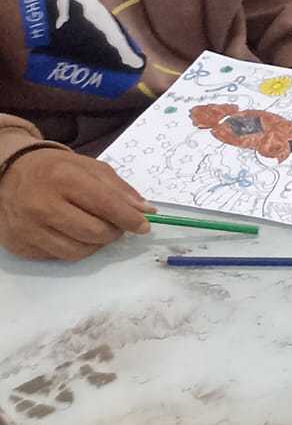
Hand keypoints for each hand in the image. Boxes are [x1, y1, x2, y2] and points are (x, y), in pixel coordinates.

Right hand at [0, 147, 149, 261]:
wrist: (9, 175)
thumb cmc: (55, 169)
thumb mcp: (90, 168)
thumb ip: (119, 189)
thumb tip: (145, 211)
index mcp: (63, 178)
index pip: (104, 204)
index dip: (129, 218)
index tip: (144, 226)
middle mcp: (41, 205)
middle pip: (93, 232)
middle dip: (114, 232)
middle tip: (118, 226)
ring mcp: (28, 228)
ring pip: (77, 251)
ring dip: (96, 244)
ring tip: (97, 230)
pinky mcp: (20, 245)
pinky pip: (58, 257)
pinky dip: (73, 248)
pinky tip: (72, 233)